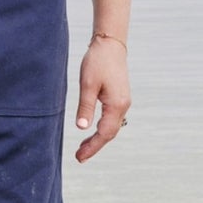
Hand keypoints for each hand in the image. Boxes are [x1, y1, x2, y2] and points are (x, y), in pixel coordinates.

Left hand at [73, 34, 130, 162]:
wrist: (110, 45)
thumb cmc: (97, 62)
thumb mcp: (87, 84)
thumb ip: (85, 107)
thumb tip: (81, 128)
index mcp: (116, 105)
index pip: (104, 133)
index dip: (92, 147)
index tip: (80, 157)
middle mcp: (123, 106)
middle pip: (110, 133)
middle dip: (95, 146)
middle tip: (79, 157)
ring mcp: (123, 102)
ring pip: (112, 127)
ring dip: (98, 138)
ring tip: (82, 148)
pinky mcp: (120, 98)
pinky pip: (112, 120)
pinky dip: (102, 129)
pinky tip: (92, 130)